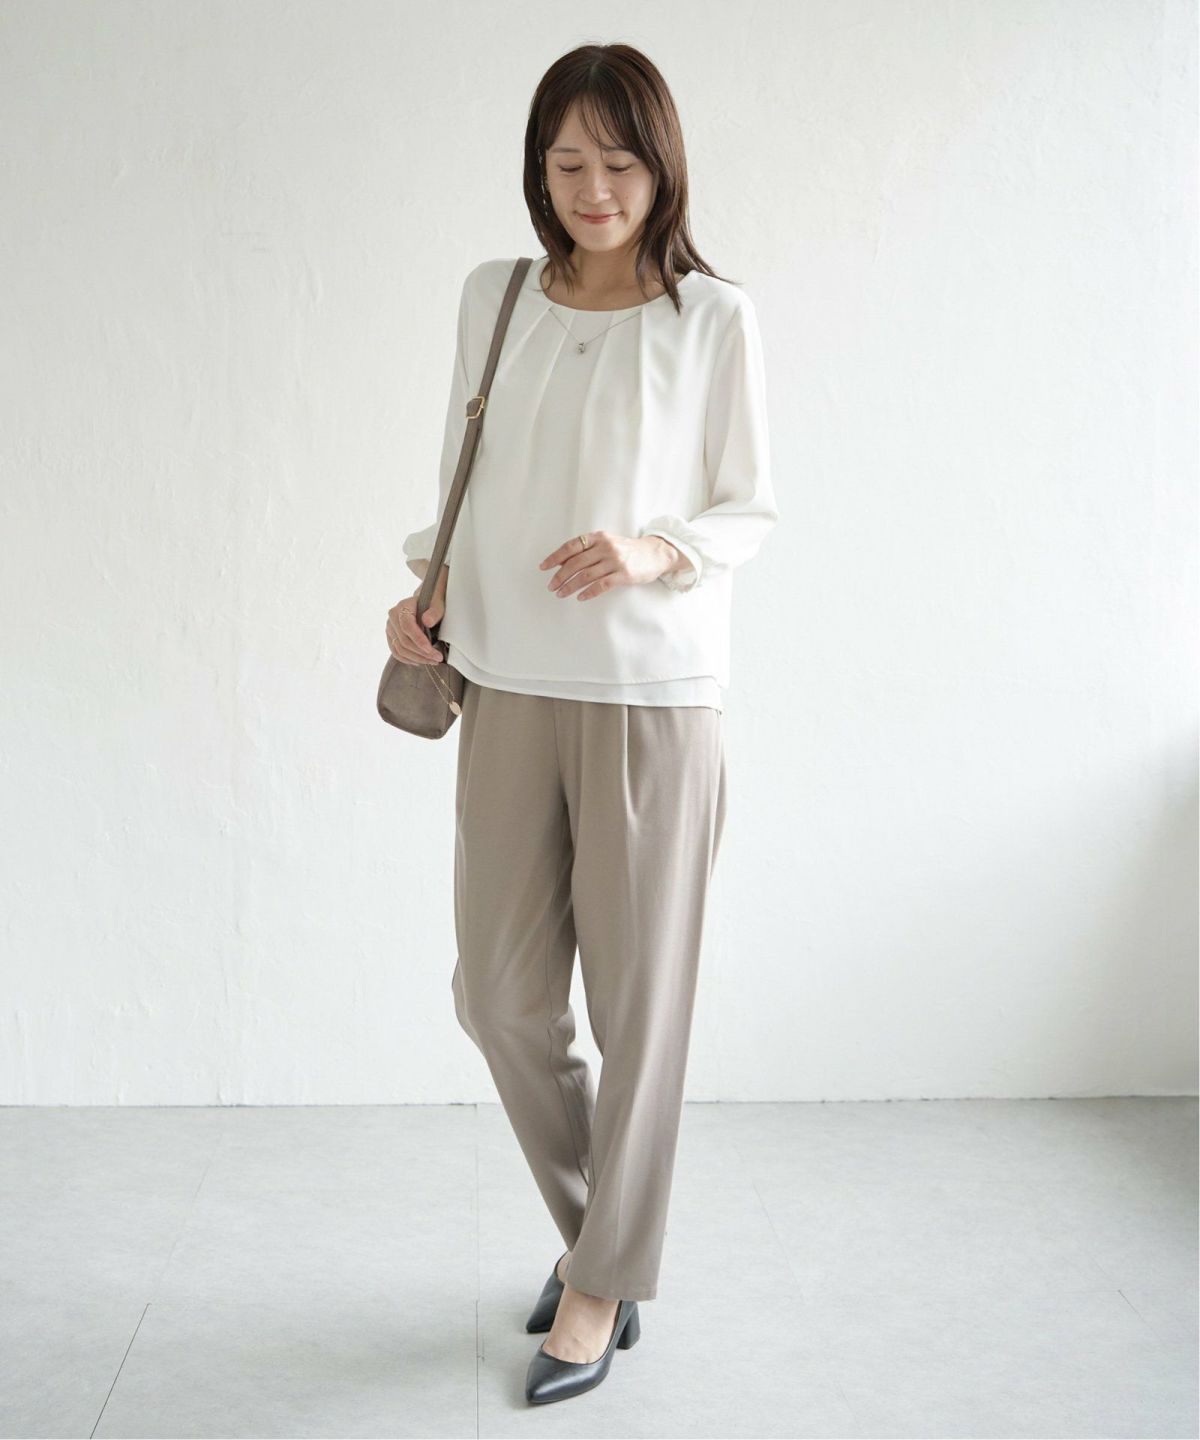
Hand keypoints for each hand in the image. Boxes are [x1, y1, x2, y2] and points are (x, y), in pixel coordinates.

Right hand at [386, 565, 447, 664]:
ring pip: (399, 649)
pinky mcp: (391, 636)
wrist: (427, 599)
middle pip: (403, 641)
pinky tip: (420, 662)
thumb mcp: (438, 603)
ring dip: (416, 658)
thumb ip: (434, 611)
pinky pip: (396, 651)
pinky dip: (407, 659)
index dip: (419, 641)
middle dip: (421, 653)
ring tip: (432, 661)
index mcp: (403, 607)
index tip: (431, 651)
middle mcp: (393, 617)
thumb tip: (427, 622)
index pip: (407, 626)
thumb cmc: (433, 600)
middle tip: (437, 658)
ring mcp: (390, 627)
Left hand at [538, 532, 686, 599]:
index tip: (544, 567)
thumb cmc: (627, 550)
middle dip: (560, 576)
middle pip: (575, 563)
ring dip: (570, 586)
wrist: (654, 554)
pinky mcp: (624, 575)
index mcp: (598, 537)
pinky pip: (601, 585)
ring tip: (561, 593)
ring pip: (585, 575)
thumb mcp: (607, 543)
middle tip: (551, 586)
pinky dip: (588, 592)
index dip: (555, 557)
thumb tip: (563, 563)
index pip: (571, 547)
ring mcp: (615, 561)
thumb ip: (588, 550)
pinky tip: (580, 598)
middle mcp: (605, 547)